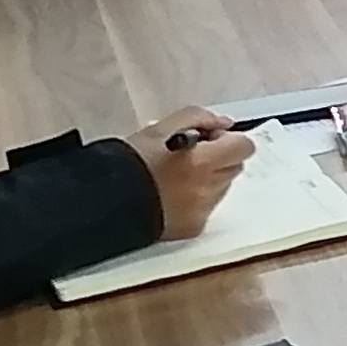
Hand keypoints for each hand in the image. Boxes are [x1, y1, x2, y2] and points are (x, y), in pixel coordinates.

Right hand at [133, 108, 251, 240]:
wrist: (102, 202)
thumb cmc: (126, 163)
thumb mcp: (158, 130)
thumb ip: (196, 118)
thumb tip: (223, 123)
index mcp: (200, 163)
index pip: (244, 147)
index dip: (228, 140)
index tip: (208, 139)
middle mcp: (207, 190)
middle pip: (235, 167)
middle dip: (220, 158)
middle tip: (190, 155)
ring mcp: (202, 211)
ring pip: (223, 188)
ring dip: (209, 179)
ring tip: (175, 176)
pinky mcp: (194, 227)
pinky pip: (208, 208)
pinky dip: (197, 199)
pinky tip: (171, 195)